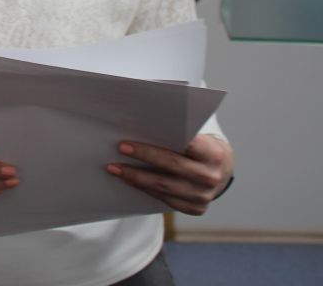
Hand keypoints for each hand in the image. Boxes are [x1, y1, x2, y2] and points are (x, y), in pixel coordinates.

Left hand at [106, 134, 233, 215]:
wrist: (219, 170)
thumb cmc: (199, 148)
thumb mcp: (197, 137)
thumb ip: (177, 135)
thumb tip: (138, 125)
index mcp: (213, 154)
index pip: (186, 145)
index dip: (158, 143)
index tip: (133, 139)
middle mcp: (210, 176)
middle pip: (172, 165)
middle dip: (143, 156)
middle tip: (120, 148)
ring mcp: (203, 195)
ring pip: (164, 186)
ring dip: (136, 177)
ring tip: (115, 168)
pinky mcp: (196, 208)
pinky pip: (165, 199)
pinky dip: (145, 189)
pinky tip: (130, 181)